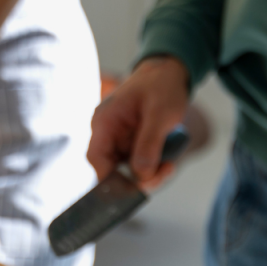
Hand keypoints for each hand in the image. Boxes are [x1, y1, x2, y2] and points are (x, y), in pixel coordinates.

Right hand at [87, 56, 188, 188]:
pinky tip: (168, 162)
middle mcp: (107, 135)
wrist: (169, 75)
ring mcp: (119, 143)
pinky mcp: (131, 148)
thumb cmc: (162, 86)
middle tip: (165, 172)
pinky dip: (154, 170)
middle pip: (113, 173)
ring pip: (128, 174)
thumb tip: (140, 175)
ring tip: (170, 164)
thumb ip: (149, 144)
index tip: (133, 191)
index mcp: (105, 122)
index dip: (110, 181)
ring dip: (151, 176)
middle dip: (139, 180)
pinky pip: (139, 168)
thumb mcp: (160, 115)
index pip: (96, 161)